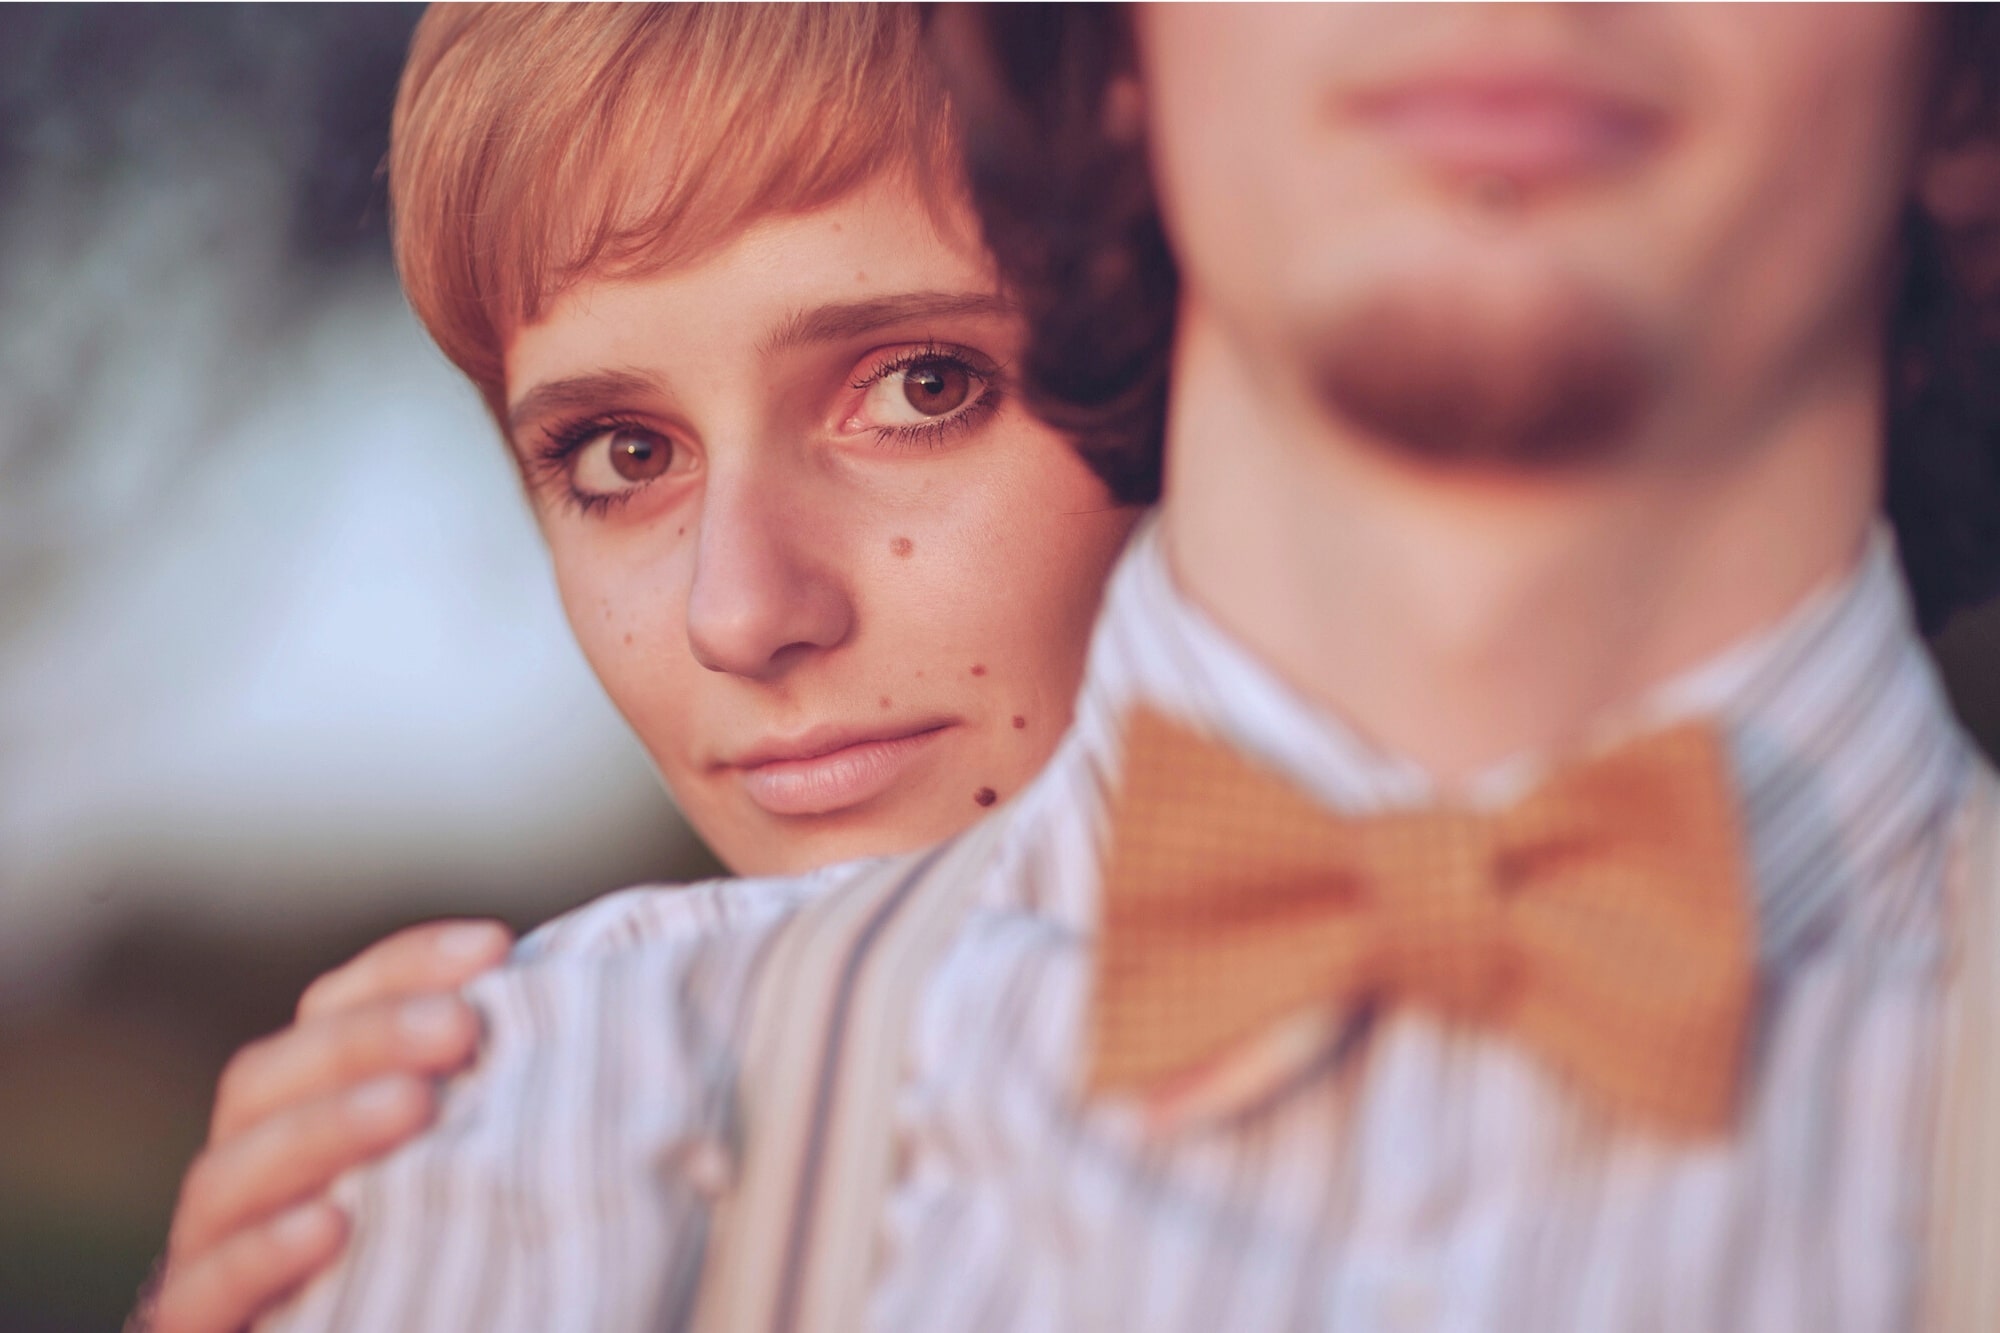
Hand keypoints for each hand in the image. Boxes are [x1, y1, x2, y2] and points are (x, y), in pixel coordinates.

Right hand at [144, 918, 512, 1332]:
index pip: (331, 1011)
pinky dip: (260, 1253)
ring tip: (413, 1106)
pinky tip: (331, 1227)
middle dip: (365, 1039)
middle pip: (271, 1080)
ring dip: (322, 1129)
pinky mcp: (203, 1331)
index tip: (494, 947)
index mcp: (302, 1116)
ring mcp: (208, 1258)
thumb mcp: (483, 1180)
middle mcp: (246, 1177)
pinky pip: (203, 1293)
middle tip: (459, 1025)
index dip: (402, 969)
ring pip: (229, 1177)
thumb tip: (632, 1006)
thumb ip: (514, 1106)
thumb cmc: (463, 1275)